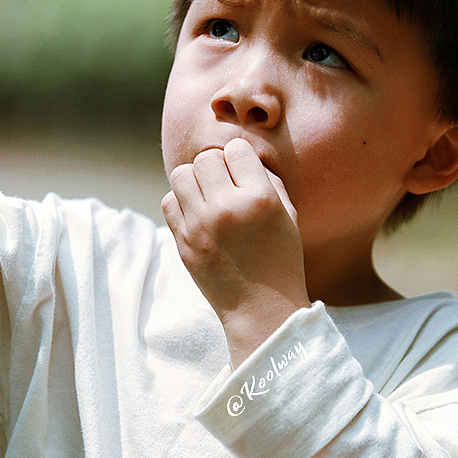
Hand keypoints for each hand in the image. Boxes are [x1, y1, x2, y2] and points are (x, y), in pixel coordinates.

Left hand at [162, 138, 310, 366]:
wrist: (261, 308)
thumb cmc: (281, 259)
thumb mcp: (288, 215)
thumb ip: (266, 180)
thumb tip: (239, 154)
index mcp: (260, 199)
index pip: (237, 149)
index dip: (240, 157)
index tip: (243, 172)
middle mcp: (228, 208)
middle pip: (206, 158)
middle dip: (216, 166)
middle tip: (225, 185)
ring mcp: (201, 225)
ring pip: (181, 174)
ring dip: (195, 180)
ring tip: (207, 196)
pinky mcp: (182, 241)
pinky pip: (169, 201)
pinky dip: (180, 202)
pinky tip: (196, 214)